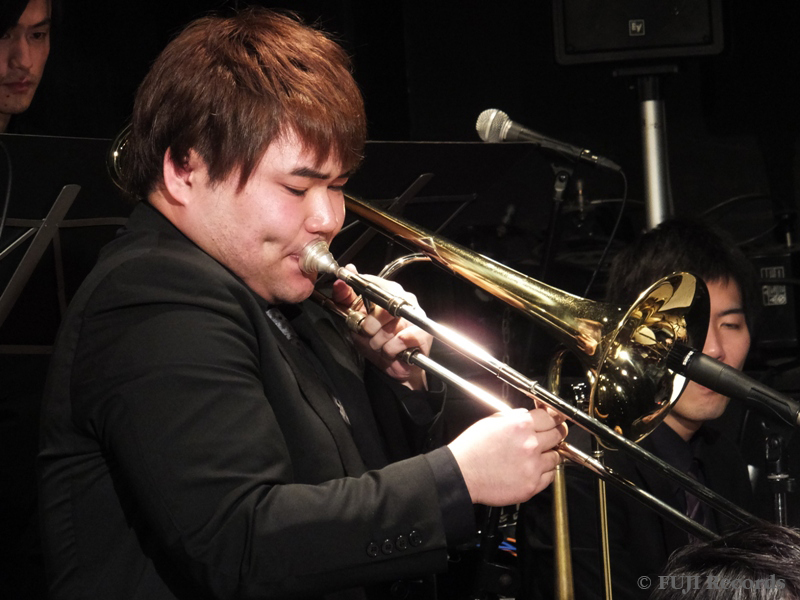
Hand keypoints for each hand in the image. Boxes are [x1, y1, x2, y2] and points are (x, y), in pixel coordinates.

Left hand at [331, 265, 432, 389]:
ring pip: (390, 326)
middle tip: (369, 333)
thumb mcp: (355, 319)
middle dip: (369, 326)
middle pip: (382, 306)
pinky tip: (391, 351)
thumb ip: (346, 299)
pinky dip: (390, 349)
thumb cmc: (377, 340)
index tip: (354, 309)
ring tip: (380, 345)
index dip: (358, 296)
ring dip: (379, 341)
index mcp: (389, 290)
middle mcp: (405, 298)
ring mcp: (416, 315)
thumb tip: (339, 281)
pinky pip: (400, 339)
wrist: (394, 365)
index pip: (371, 283)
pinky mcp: (422, 333)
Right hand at [448, 408, 567, 505]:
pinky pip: (550, 476)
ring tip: (537, 455)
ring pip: (556, 457)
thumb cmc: (472, 448)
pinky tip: (533, 468)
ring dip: (550, 454)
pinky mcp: (532, 485)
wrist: (462, 473)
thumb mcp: (492, 421)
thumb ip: (515, 417)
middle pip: (558, 435)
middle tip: (553, 435)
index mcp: (520, 425)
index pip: (551, 417)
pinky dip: (545, 472)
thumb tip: (528, 416)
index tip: (557, 420)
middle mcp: (530, 444)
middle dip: (557, 433)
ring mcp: (533, 466)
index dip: (555, 418)